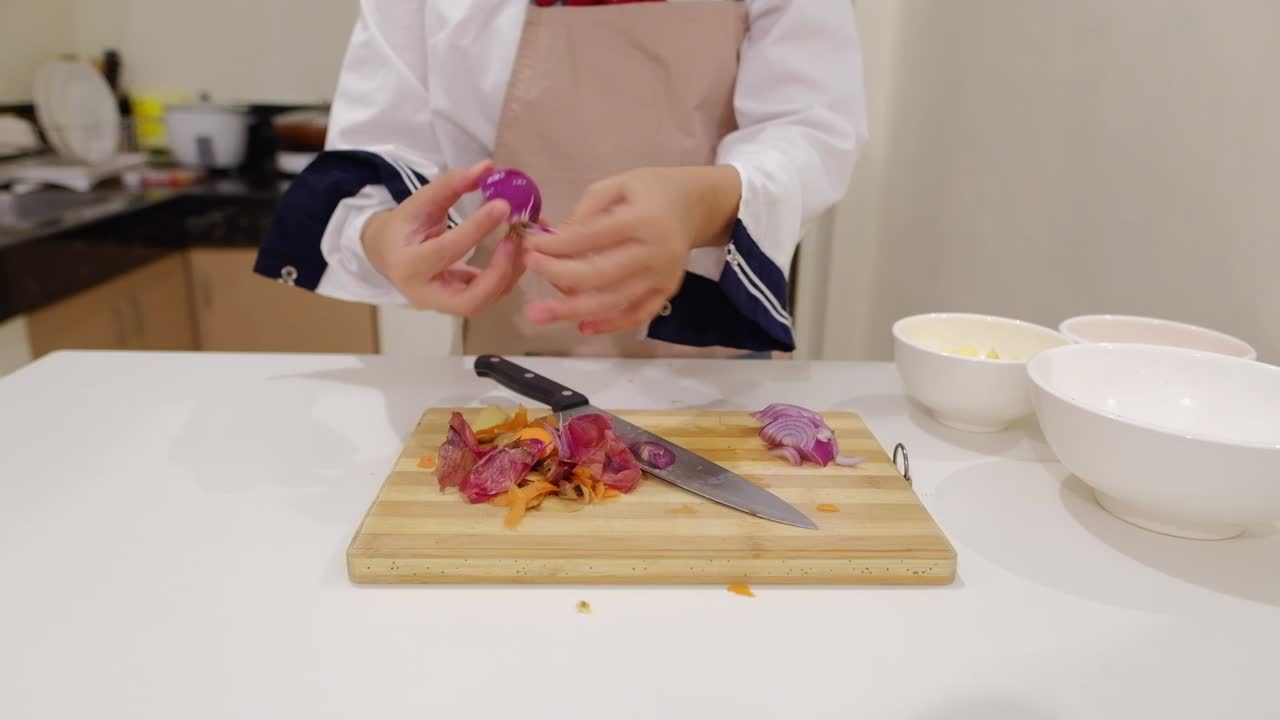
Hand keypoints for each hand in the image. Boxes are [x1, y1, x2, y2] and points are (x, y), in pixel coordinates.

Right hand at [363, 160, 523, 315]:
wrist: (388, 253)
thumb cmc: (405, 225)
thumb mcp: (421, 201)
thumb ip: (451, 184)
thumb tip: (488, 167)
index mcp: (409, 265)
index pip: (446, 250)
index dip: (476, 229)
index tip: (502, 205)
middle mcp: (425, 294)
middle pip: (469, 300)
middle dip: (499, 272)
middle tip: (516, 240)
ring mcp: (442, 306)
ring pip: (483, 302)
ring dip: (508, 273)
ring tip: (522, 241)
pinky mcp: (457, 306)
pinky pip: (487, 296)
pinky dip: (506, 275)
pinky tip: (517, 250)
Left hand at [522, 165, 740, 334]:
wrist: (696, 205)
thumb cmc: (651, 191)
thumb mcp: (617, 185)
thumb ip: (585, 212)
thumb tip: (553, 243)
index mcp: (642, 219)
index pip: (591, 237)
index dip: (555, 245)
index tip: (529, 246)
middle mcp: (655, 252)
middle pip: (600, 275)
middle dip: (558, 275)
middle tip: (529, 271)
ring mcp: (663, 277)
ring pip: (614, 302)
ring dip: (573, 310)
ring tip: (540, 314)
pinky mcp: (667, 292)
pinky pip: (637, 315)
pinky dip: (610, 325)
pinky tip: (582, 326)